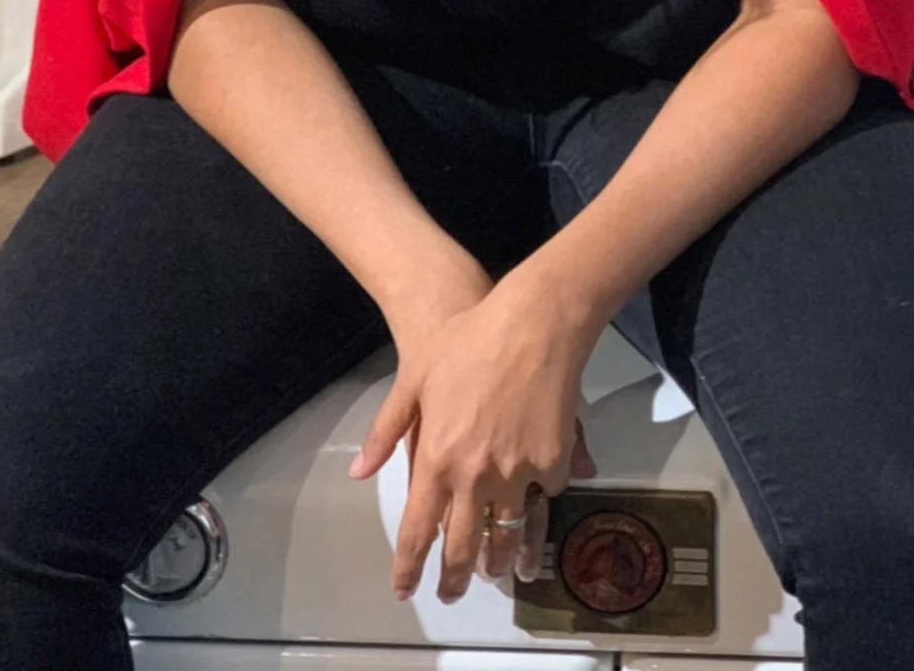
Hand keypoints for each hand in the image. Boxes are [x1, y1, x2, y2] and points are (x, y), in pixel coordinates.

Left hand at [349, 268, 600, 602]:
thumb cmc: (468, 340)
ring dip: (502, 561)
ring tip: (500, 572)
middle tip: (454, 593)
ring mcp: (518, 470)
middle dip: (457, 579)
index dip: (410, 567)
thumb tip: (359, 471)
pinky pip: (546, 494)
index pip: (418, 531)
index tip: (406, 589)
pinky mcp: (554, 459)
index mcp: (436, 458)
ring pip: (509, 534)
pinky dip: (540, 504)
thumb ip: (387, 430)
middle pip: (464, 547)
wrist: (534, 320)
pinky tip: (537, 509)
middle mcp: (475, 475)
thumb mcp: (414, 378)